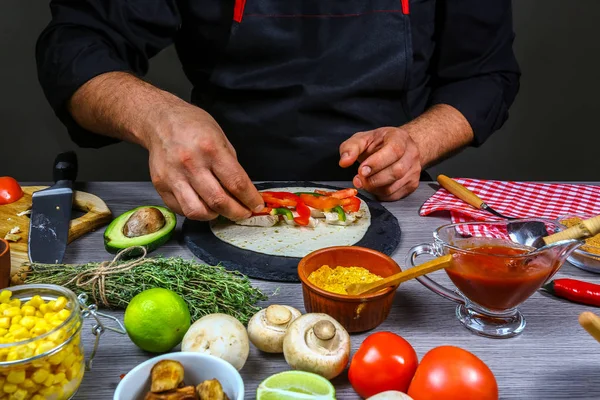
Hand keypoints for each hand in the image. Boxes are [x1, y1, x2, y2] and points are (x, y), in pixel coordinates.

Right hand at [145, 104, 263, 220]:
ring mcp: (173, 176)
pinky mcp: (161, 186)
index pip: (236, 182)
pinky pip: (181, 209)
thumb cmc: (193, 126)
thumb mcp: (220, 137)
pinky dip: (196, 211)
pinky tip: (203, 204)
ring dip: (215, 216)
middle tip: (243, 213)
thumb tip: (242, 190)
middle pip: (218, 201)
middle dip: (237, 212)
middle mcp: (191, 164)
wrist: (160, 120)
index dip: (250, 199)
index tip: (256, 206)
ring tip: (221, 210)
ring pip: (197, 211)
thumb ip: (231, 164)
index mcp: (210, 149)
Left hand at [339, 127, 420, 200]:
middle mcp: (411, 153)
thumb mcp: (362, 139)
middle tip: (359, 179)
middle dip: (373, 179)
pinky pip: (394, 195)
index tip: (362, 170)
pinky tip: (374, 186)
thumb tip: (344, 161)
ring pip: (394, 186)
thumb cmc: (380, 143)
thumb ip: (350, 148)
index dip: (377, 163)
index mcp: (400, 138)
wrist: (398, 147)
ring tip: (364, 182)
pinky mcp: (412, 184)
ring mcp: (414, 170)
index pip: (394, 150)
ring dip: (374, 188)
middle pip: (396, 171)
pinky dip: (380, 194)